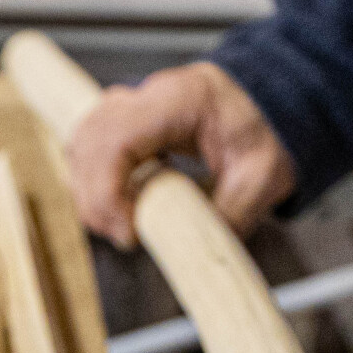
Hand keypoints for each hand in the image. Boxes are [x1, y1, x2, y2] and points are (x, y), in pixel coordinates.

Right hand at [66, 62, 295, 249]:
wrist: (271, 101)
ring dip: (90, 191)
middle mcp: (147, 94)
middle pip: (88, 142)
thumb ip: (231, 216)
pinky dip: (94, 180)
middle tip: (126, 235)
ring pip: (81, 144)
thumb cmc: (266, 127)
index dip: (108, 190)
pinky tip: (119, 203)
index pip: (116, 140)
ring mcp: (131, 103)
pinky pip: (90, 147)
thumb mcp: (262, 177)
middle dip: (95, 198)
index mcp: (180, 100)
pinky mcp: (126, 119)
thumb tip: (200, 257)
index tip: (128, 229)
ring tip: (123, 224)